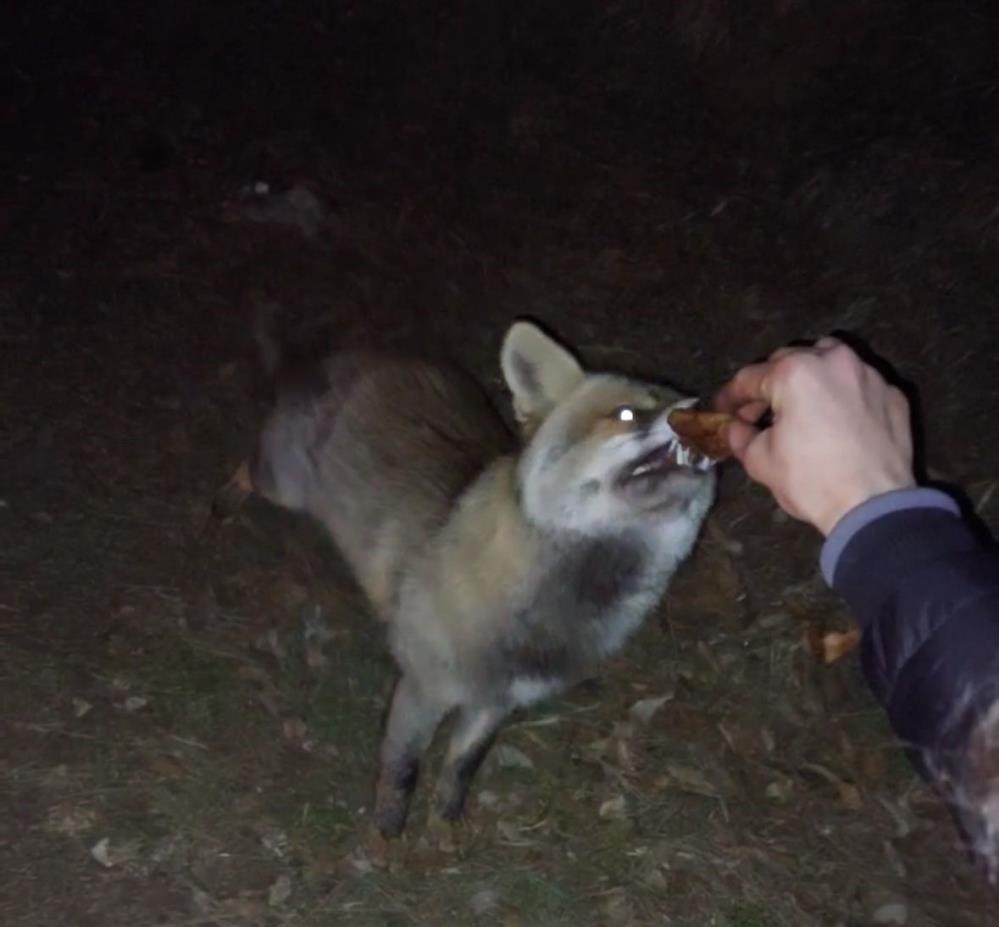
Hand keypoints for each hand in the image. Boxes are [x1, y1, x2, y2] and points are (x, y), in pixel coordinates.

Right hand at [714, 338, 915, 535]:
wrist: (874, 507)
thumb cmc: (811, 481)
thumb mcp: (761, 461)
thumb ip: (741, 436)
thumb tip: (736, 428)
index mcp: (795, 372)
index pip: (750, 378)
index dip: (730, 397)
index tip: (722, 410)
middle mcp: (833, 360)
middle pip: (790, 360)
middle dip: (770, 384)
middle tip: (758, 412)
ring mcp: (868, 375)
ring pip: (829, 361)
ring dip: (809, 377)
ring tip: (801, 406)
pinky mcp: (893, 393)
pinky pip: (859, 385)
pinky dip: (843, 395)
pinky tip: (837, 420)